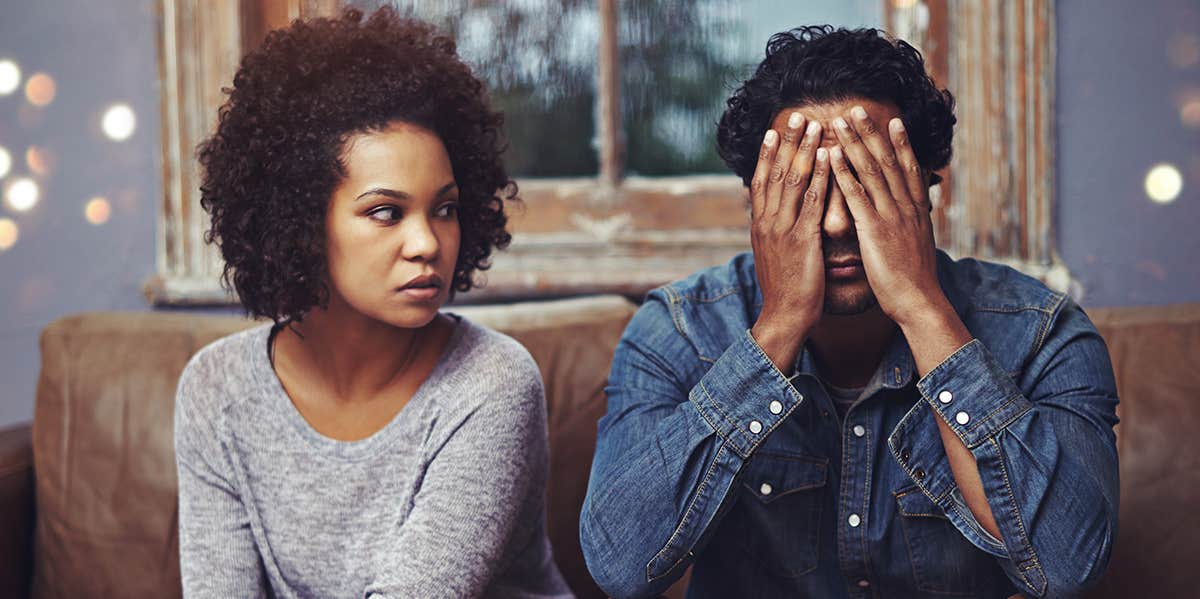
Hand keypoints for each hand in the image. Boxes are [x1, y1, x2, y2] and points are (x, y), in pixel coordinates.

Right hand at [748, 112, 830, 372]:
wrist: (785, 316)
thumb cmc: (786, 290)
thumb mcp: (774, 256)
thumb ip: (776, 234)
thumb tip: (776, 220)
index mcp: (761, 226)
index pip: (761, 182)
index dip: (768, 155)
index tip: (774, 132)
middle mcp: (768, 222)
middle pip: (775, 173)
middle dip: (786, 143)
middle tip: (795, 116)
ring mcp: (783, 229)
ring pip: (792, 180)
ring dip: (803, 150)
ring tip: (813, 125)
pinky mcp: (801, 238)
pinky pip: (811, 200)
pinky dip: (820, 175)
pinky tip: (829, 155)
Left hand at [828, 106, 949, 325]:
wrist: (919, 302)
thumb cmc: (915, 280)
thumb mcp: (917, 245)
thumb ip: (912, 225)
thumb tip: (913, 214)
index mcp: (916, 210)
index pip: (908, 168)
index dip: (900, 142)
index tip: (892, 120)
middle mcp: (905, 206)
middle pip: (888, 160)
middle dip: (872, 132)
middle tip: (857, 108)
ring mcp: (891, 216)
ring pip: (871, 171)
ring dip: (854, 143)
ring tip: (840, 120)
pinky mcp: (875, 229)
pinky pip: (857, 195)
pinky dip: (844, 173)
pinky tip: (832, 157)